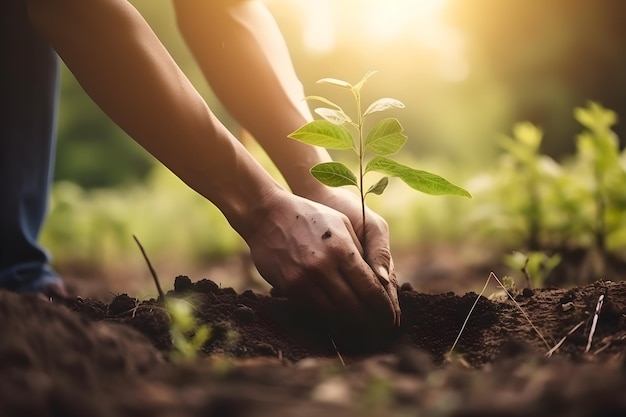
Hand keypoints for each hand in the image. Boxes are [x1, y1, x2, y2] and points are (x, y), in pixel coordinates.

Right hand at [244, 190, 397, 328]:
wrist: (267, 215)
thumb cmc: (310, 216)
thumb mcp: (342, 224)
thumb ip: (362, 252)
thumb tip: (382, 280)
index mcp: (341, 249)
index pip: (370, 288)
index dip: (383, 308)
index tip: (392, 319)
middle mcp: (324, 267)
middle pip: (355, 306)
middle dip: (371, 321)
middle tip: (382, 330)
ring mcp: (304, 279)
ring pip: (335, 313)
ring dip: (352, 324)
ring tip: (364, 329)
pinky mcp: (290, 288)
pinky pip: (315, 310)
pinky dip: (331, 318)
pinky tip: (341, 320)